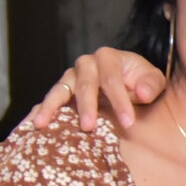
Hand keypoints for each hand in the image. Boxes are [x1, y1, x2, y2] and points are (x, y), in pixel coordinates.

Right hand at [23, 47, 162, 132]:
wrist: (130, 84)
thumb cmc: (142, 83)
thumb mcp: (153, 82)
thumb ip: (151, 85)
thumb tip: (141, 93)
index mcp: (109, 57)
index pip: (112, 79)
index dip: (120, 101)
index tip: (128, 122)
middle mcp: (86, 64)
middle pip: (85, 85)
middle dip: (87, 106)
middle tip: (89, 127)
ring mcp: (70, 77)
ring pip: (60, 90)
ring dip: (52, 107)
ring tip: (42, 124)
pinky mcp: (62, 91)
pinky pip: (49, 101)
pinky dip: (40, 111)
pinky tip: (32, 125)